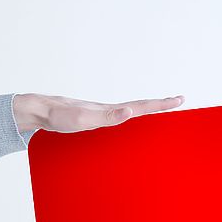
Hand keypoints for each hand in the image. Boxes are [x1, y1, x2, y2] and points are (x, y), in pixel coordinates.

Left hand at [13, 93, 184, 133]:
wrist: (41, 112)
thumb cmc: (60, 117)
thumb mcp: (84, 120)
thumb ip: (107, 117)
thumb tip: (130, 111)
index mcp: (111, 110)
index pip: (141, 106)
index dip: (160, 104)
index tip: (180, 99)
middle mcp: (108, 110)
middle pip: (139, 107)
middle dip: (159, 106)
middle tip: (178, 102)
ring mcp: (100, 114)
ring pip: (129, 112)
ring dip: (145, 111)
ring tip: (159, 111)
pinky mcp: (92, 120)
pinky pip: (116, 119)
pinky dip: (128, 118)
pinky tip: (127, 122)